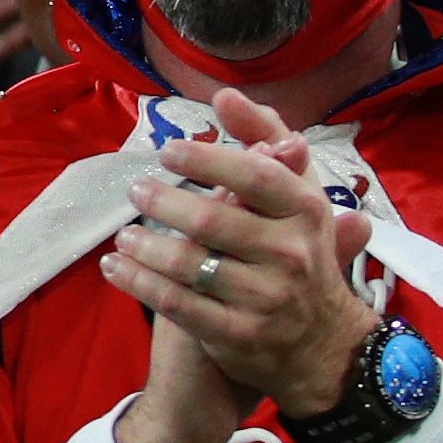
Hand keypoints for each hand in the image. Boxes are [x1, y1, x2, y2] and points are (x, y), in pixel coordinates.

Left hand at [102, 86, 380, 442]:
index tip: (168, 151)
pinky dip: (140, 282)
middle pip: (213, 219)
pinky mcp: (239, 334)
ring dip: (146, 244)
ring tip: (124, 232)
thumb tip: (225, 96)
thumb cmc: (302, 255)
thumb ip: (267, 144)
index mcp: (308, 214)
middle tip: (136, 189)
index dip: (207, 161)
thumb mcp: (299, 199)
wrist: (325, 346)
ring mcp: (266, 298)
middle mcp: (291, 255)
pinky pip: (178, 304)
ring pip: (190, 263)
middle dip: (164, 202)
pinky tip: (116, 267)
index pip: (255, 177)